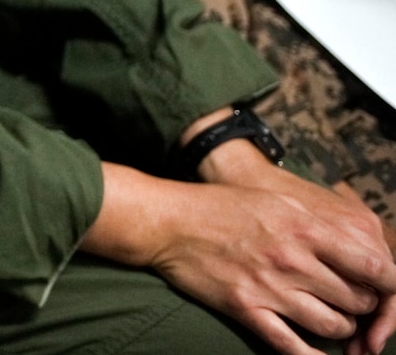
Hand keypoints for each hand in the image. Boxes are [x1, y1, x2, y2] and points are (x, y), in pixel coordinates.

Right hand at [86, 162, 395, 354]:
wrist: (168, 221)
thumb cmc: (223, 207)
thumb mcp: (278, 202)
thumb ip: (319, 227)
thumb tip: (359, 252)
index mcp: (305, 229)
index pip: (372, 266)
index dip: (388, 283)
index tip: (384, 287)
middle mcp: (292, 259)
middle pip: (356, 300)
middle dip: (362, 307)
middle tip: (352, 303)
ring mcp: (269, 287)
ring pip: (332, 326)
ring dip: (340, 328)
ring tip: (330, 319)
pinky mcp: (246, 309)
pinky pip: (292, 346)